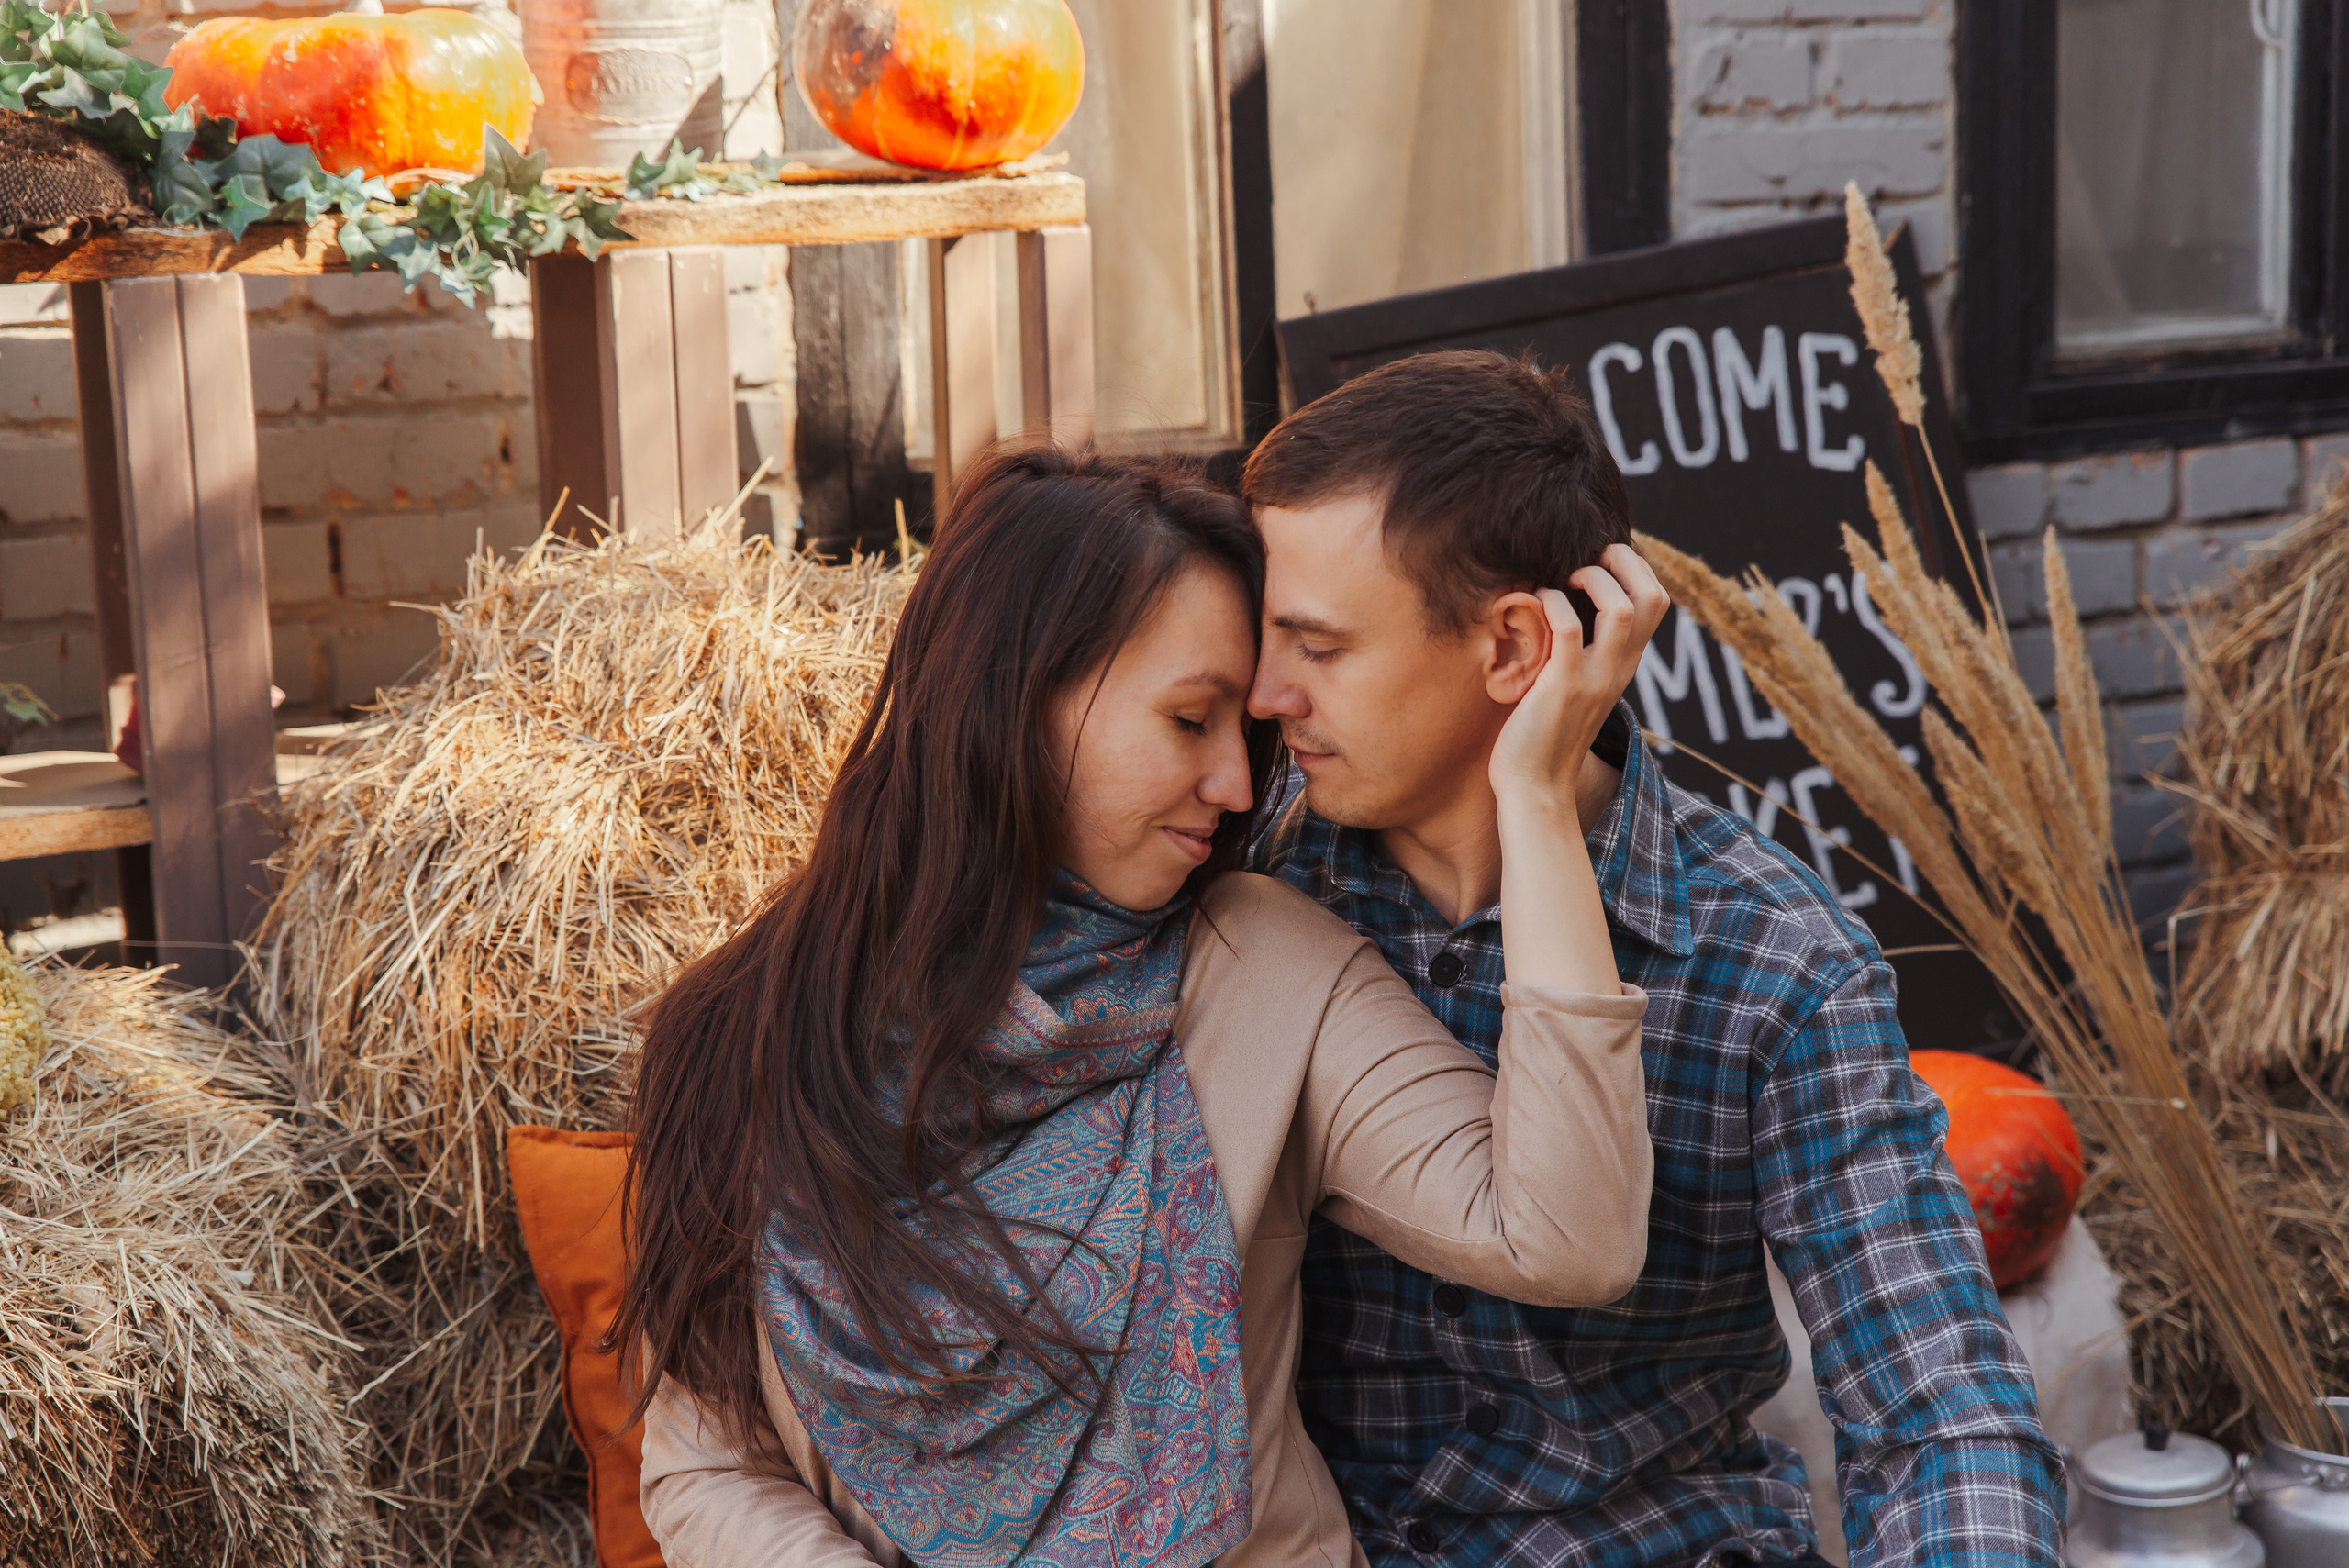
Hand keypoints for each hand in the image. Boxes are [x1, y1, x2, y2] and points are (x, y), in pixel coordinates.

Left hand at [1488, 544, 1670, 816]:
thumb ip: (1581, 657)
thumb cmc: (1543, 738)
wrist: (1535, 790)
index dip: (1635, 570)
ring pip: (1622, 608)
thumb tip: (1565, 619)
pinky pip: (1568, 628)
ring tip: (1565, 579)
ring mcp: (1595, 678)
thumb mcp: (1576, 689)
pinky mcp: (1563, 687)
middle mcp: (1619, 669)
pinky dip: (1552, 602)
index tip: (1601, 562)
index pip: (1657, 603)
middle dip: (1625, 561)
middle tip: (1591, 557)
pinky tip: (1534, 603)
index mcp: (1624, 666)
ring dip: (1593, 578)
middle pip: (1653, 597)